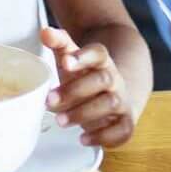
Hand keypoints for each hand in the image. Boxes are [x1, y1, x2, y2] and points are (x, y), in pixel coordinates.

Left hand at [41, 27, 135, 147]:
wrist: (113, 96)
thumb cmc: (84, 77)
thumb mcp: (71, 59)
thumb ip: (59, 44)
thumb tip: (45, 33)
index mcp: (102, 62)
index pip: (99, 53)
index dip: (84, 57)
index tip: (65, 62)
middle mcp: (115, 80)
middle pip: (103, 80)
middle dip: (76, 91)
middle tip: (49, 101)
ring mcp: (122, 101)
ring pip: (111, 104)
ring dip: (85, 113)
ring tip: (60, 120)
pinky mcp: (125, 123)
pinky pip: (122, 130)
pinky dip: (103, 136)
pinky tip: (83, 138)